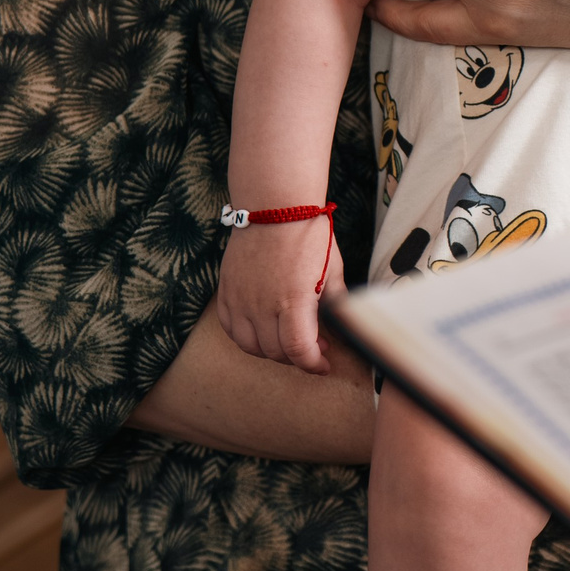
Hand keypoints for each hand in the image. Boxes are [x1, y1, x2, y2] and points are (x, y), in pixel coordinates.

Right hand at [216, 216, 335, 371]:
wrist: (275, 205)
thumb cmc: (308, 235)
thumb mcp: (333, 270)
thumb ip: (336, 304)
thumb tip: (342, 330)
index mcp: (294, 300)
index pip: (299, 351)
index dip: (313, 365)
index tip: (324, 364)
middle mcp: (263, 305)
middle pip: (276, 352)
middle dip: (298, 356)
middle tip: (315, 346)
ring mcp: (241, 299)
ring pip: (251, 346)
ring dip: (272, 350)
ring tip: (288, 339)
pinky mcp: (227, 291)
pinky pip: (231, 329)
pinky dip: (247, 337)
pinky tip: (263, 330)